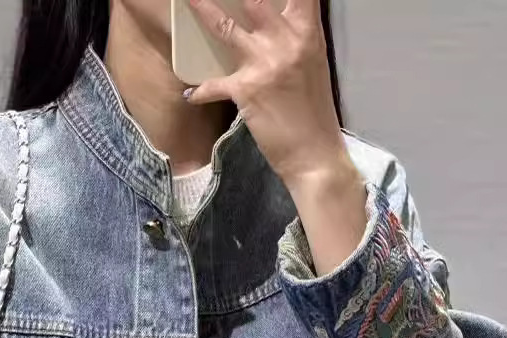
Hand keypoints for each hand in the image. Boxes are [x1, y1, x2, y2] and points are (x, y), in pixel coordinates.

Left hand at [185, 0, 368, 275]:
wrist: (314, 155)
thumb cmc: (314, 112)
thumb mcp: (312, 63)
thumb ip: (295, 37)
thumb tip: (279, 21)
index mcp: (307, 32)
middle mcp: (287, 41)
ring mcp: (265, 63)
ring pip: (226, 26)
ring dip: (203, 9)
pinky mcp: (246, 90)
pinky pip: (213, 85)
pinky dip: (200, 91)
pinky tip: (191, 94)